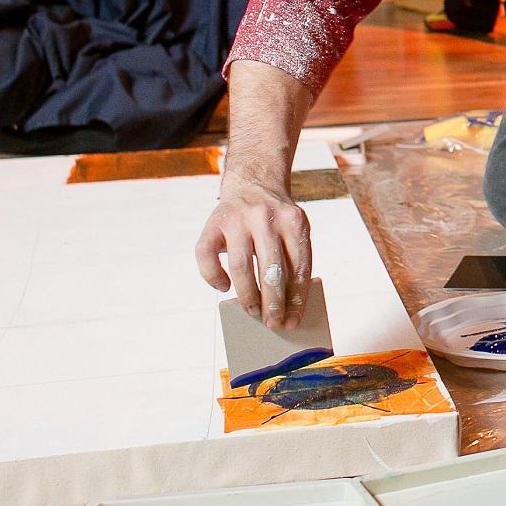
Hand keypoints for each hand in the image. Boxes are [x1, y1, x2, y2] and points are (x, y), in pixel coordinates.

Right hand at [194, 178, 311, 328]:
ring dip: (248, 296)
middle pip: (271, 269)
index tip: (293, 321)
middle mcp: (265, 218)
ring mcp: (237, 219)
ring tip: (253, 312)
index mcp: (294, 220)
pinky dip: (214, 277)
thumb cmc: (276, 219)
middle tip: (273, 324)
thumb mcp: (294, 228)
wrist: (253, 182)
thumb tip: (289, 307)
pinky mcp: (212, 223)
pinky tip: (223, 287)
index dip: (296, 298)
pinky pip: (207, 256)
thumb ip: (293, 258)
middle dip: (273, 302)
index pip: (299, 266)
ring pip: (241, 267)